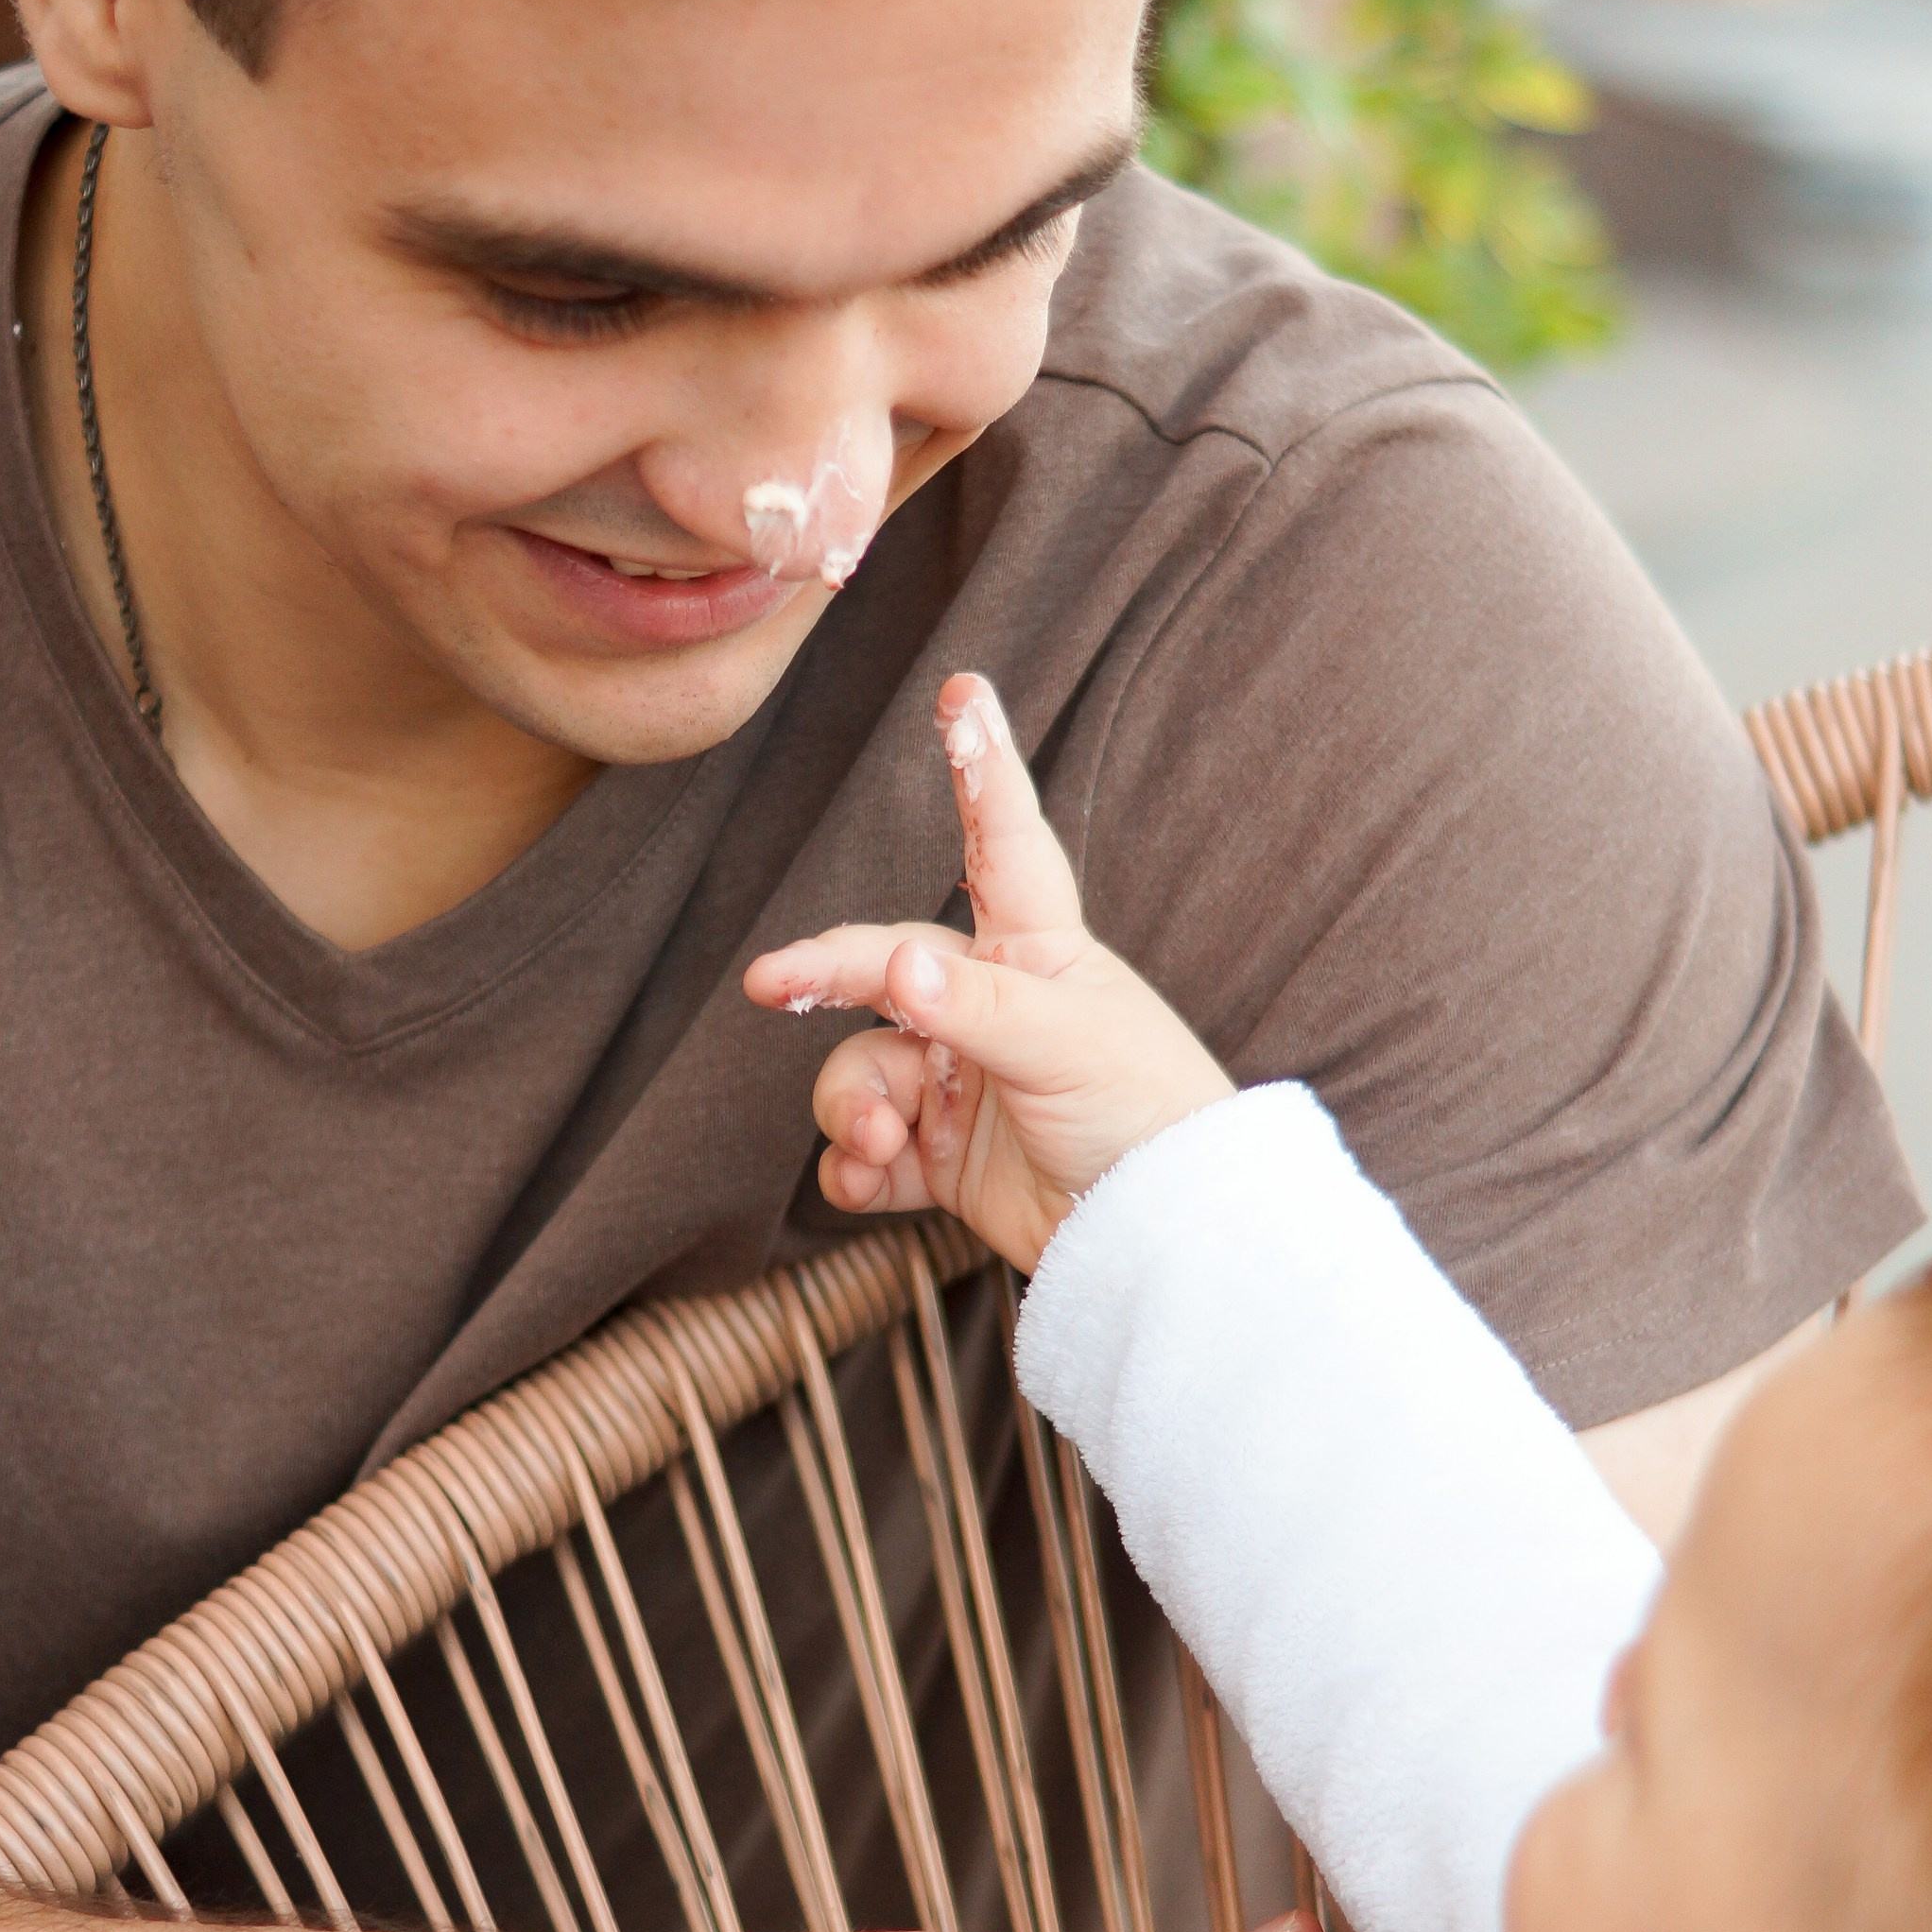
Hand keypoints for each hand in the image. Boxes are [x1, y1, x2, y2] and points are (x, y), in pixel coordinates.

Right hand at [745, 672, 1234, 1274]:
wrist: (1161, 1240)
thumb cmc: (1145, 1116)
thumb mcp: (1067, 1046)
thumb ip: (974, 1007)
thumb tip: (896, 970)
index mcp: (1036, 953)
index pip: (1001, 843)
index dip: (979, 767)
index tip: (964, 690)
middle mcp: (987, 1007)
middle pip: (883, 967)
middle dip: (826, 972)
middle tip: (771, 983)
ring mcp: (958, 1083)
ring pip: (860, 1069)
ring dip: (853, 1103)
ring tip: (884, 1139)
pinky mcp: (940, 1159)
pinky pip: (863, 1150)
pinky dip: (854, 1166)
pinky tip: (872, 1177)